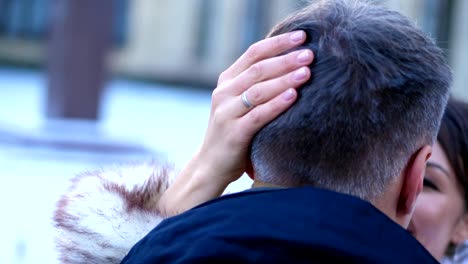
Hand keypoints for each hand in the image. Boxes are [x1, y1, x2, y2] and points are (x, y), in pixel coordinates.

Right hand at [198, 30, 313, 185]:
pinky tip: (294, 95)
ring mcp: (226, 113)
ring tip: (307, 72)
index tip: (301, 36)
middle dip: (285, 59)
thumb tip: (292, 64)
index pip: (253, 54)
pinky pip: (258, 115)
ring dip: (284, 79)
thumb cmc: (234, 131)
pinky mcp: (234, 133)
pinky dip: (277, 103)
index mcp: (226, 82)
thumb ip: (255, 85)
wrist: (211, 165)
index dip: (278, 43)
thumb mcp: (239, 103)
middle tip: (310, 54)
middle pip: (258, 69)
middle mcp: (224, 93)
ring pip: (258, 90)